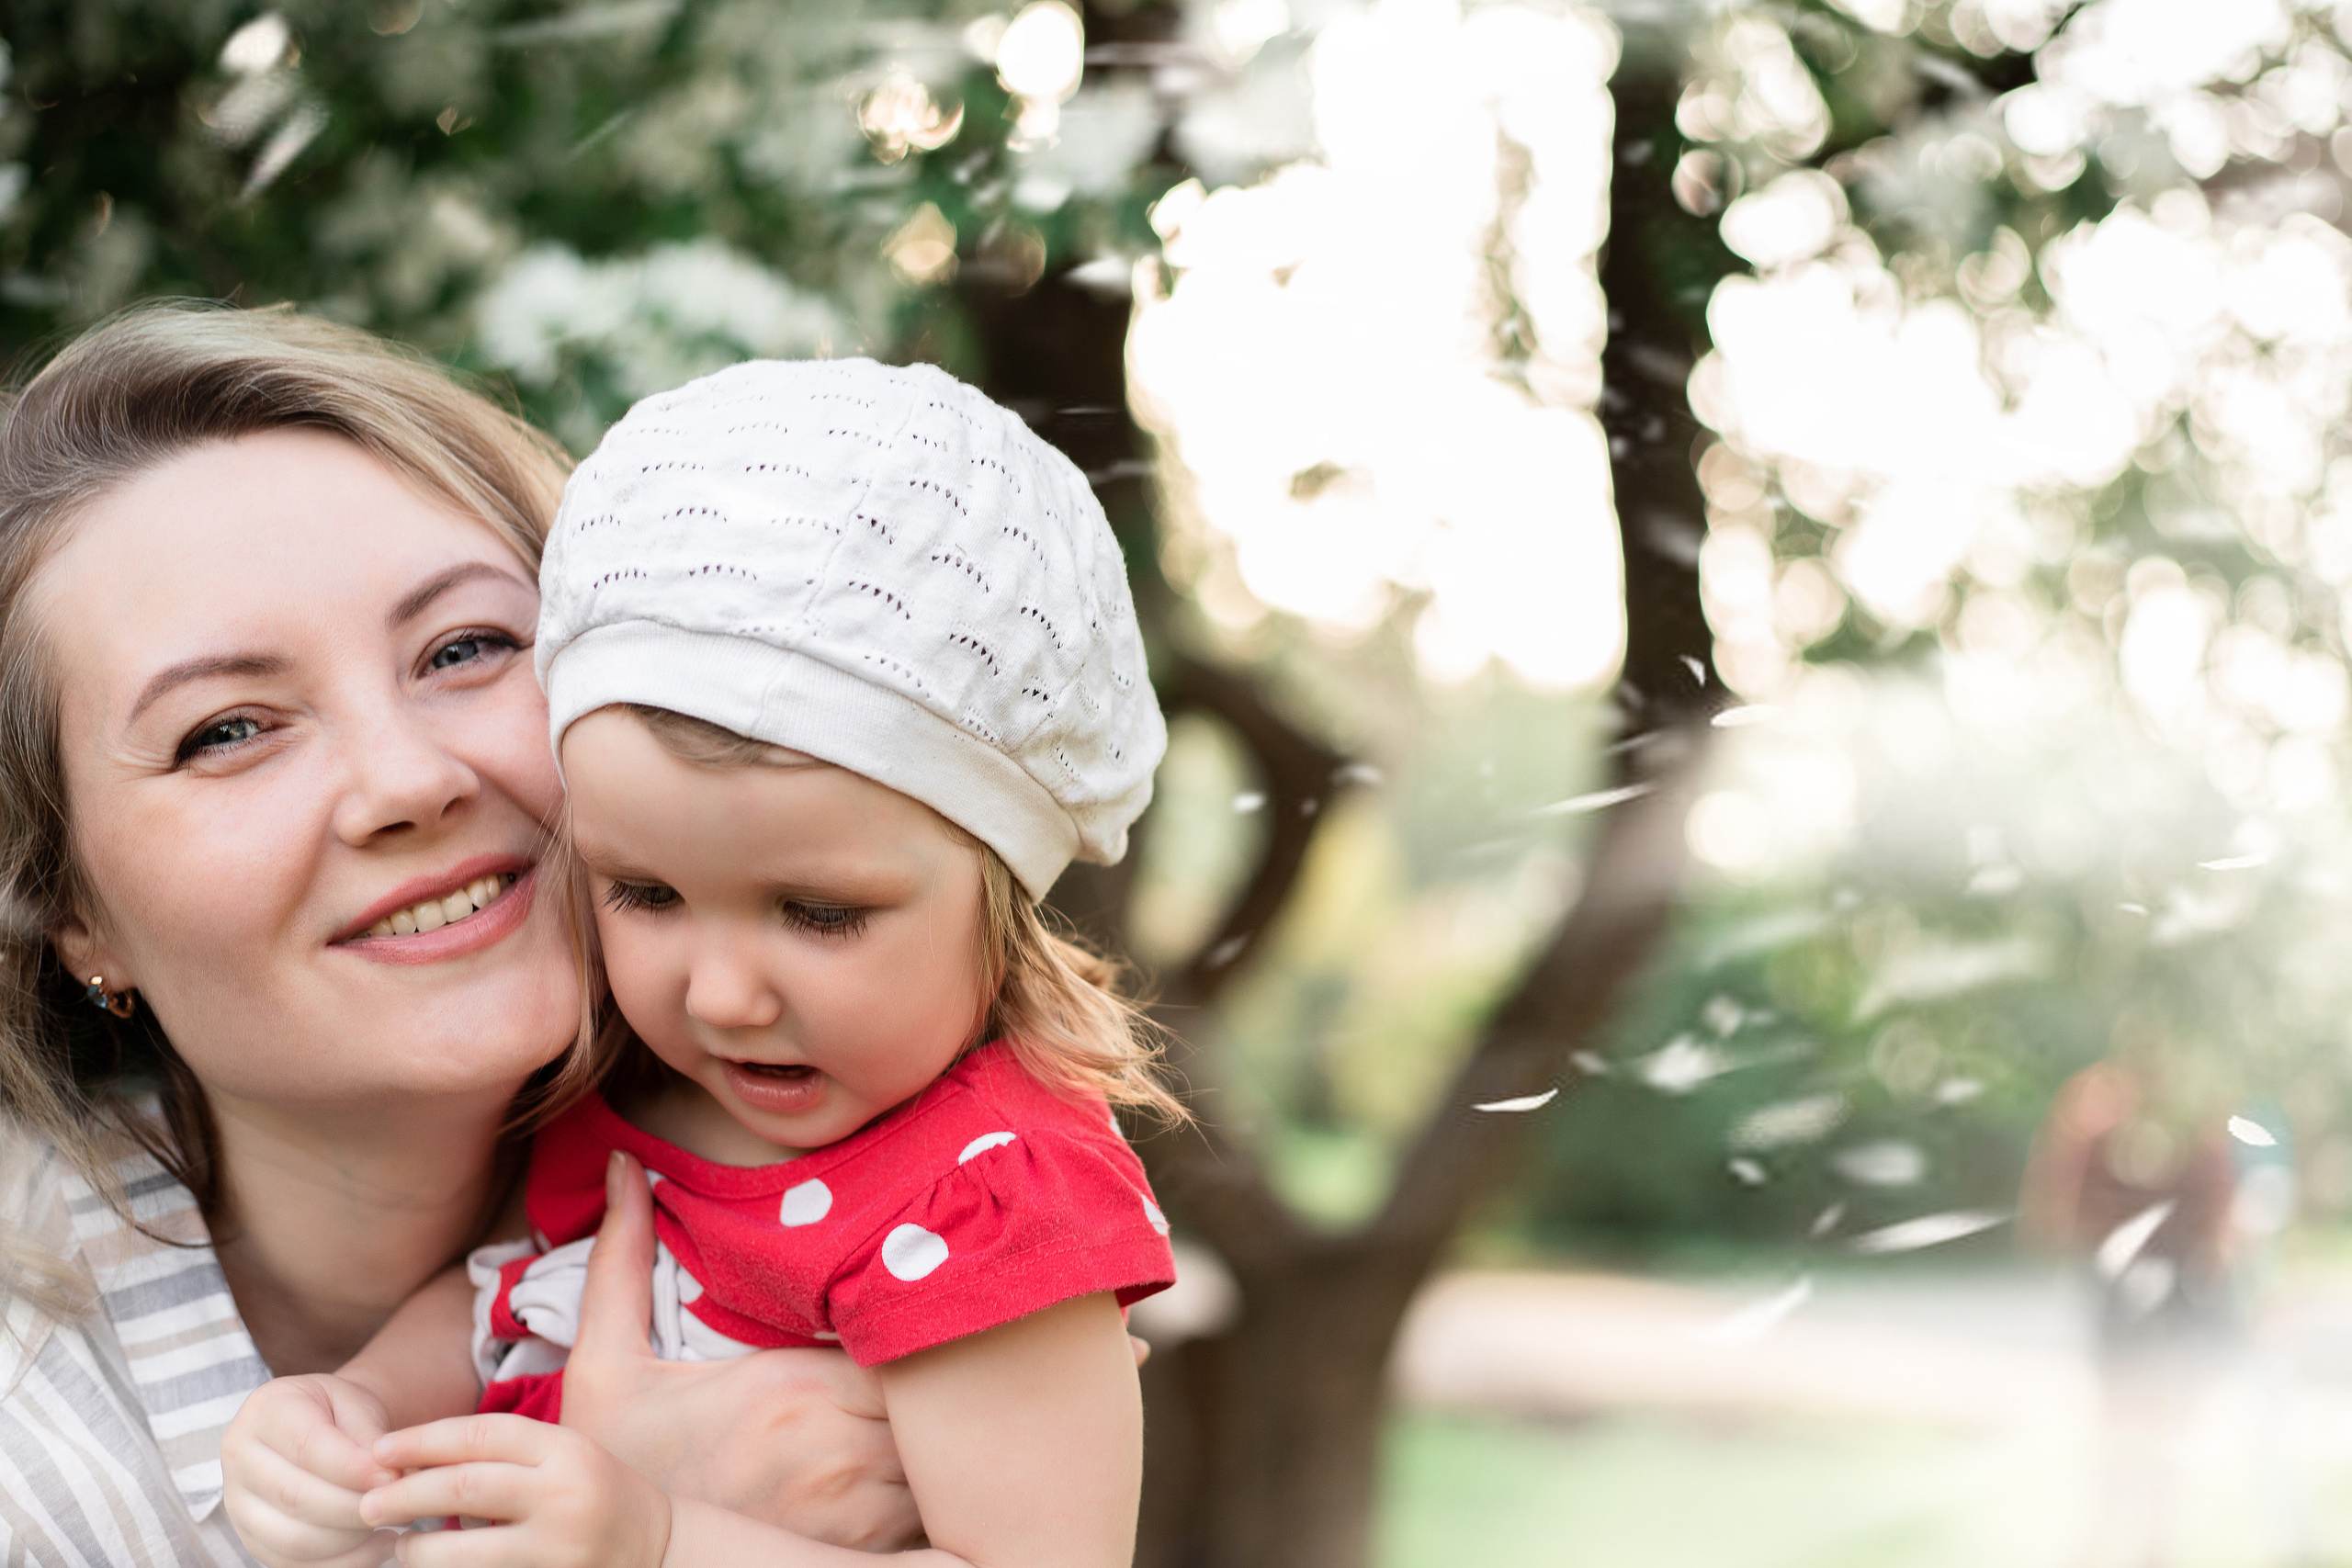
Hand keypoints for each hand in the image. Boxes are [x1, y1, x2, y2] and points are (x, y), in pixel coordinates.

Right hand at [221, 1374, 400, 1567]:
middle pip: (296, 1496)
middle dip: (353, 1507)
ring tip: (390, 1525)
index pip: (306, 1446)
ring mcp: (238, 1503)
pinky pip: (294, 1564)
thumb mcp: (359, 1407)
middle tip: (395, 1506)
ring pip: (293, 1538)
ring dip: (349, 1539)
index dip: (352, 1468)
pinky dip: (342, 1562)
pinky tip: (379, 1546)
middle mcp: (240, 1455)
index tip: (392, 1478)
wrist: (322, 1428)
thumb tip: (391, 1481)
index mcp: (267, 1408)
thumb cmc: (343, 1415)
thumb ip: (372, 1439)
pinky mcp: (252, 1538)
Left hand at [362, 1415, 670, 1567]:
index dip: (421, 1440)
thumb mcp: (561, 1456)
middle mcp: (561, 1495)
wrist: (657, 1549)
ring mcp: (556, 1548)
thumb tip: (413, 1461)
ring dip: (417, 1550)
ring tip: (397, 1546)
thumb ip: (503, 1456)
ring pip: (463, 1551)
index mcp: (564, 1449)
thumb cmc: (594, 1493)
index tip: (379, 1450)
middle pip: (463, 1488)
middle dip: (404, 1494)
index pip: (478, 1435)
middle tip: (366, 1503)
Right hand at [558, 1152, 917, 1549]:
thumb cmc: (618, 1464)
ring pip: (946, 1459)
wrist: (610, 1563)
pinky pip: (933, 1517)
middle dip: (944, 1371)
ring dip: (944, 1433)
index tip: (909, 1295)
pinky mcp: (864, 1554)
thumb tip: (624, 1167)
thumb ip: (622, 1263)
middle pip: (938, 1395)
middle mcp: (840, 1454)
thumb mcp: (605, 1364)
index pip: (900, 1333)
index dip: (914, 1311)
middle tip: (942, 1343)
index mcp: (793, 1392)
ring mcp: (860, 1514)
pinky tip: (919, 1470)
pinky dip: (937, 1493)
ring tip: (938, 1406)